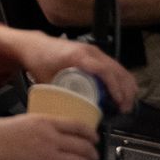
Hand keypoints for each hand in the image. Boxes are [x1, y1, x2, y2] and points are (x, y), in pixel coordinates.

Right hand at [0, 115, 97, 159]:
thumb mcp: (18, 121)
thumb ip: (33, 125)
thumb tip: (41, 131)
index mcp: (44, 122)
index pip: (78, 126)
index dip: (91, 133)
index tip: (94, 137)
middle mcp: (51, 139)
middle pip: (84, 146)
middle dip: (93, 153)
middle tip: (93, 156)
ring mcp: (51, 158)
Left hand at [15, 31, 137, 112]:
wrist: (33, 45)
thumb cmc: (39, 60)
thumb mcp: (48, 80)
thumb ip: (61, 96)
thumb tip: (72, 114)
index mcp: (78, 56)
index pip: (104, 71)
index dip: (115, 87)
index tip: (119, 102)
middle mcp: (90, 51)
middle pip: (117, 70)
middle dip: (125, 91)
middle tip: (124, 109)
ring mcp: (94, 51)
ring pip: (119, 68)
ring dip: (126, 86)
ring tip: (124, 104)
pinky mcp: (95, 53)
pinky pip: (115, 66)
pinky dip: (122, 79)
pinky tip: (122, 93)